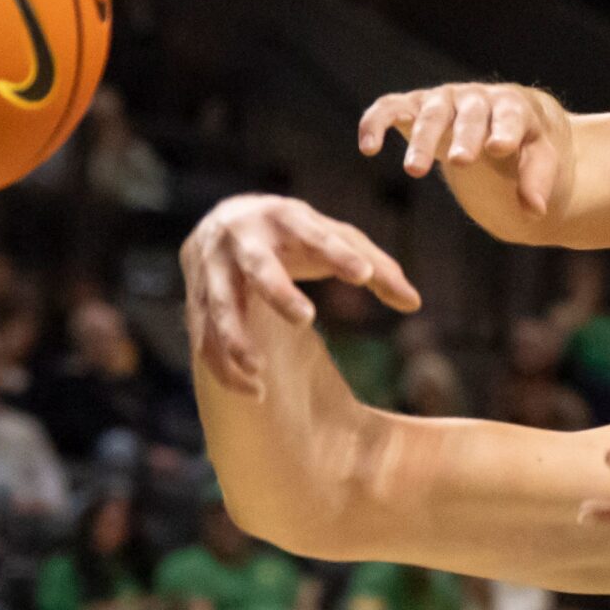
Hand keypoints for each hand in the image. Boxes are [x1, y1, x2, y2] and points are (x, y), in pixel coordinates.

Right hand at [180, 195, 420, 396]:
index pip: (315, 235)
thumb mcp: (335, 237)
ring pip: (220, 308)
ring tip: (261, 376)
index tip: (364, 276)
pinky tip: (252, 391)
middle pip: (258, 266)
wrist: (224, 218)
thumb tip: (414, 303)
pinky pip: (203, 336)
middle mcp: (242, 239)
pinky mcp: (195, 297)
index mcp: (283, 217)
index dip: (339, 254)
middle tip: (305, 319)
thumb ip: (375, 266)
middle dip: (278, 292)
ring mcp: (213, 268)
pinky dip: (223, 366)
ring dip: (236, 341)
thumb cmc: (294, 233)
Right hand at [357, 82, 567, 212]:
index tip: (500, 149)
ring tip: (416, 172)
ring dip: (422, 139)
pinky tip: (368, 148)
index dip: (506, 130)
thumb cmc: (527, 148)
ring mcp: (444, 100)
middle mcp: (477, 97)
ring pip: (431, 113)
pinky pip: (390, 107)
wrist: (502, 134)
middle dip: (465, 136)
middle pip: (470, 113)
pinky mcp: (414, 107)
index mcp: (514, 106)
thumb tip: (535, 209)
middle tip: (462, 161)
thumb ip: (537, 181)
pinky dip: (376, 121)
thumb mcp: (542, 162)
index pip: (512, 114)